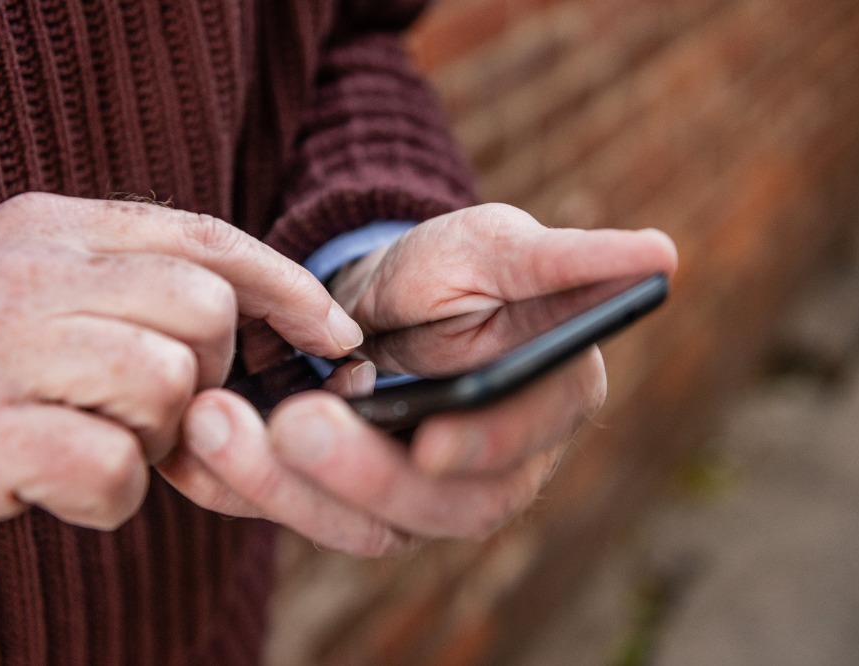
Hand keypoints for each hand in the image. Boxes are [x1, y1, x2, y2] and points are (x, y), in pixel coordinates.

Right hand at [0, 192, 361, 579]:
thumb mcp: (47, 309)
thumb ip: (139, 300)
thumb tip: (275, 325)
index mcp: (50, 227)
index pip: (205, 237)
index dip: (286, 288)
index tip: (335, 336)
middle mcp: (21, 268)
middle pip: (201, 310)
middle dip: (204, 379)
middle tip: (148, 415)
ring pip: (166, 384)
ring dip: (148, 441)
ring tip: (86, 444)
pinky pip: (111, 466)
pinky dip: (105, 497)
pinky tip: (53, 487)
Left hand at [160, 203, 676, 554]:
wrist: (380, 297)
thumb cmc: (455, 269)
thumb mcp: (502, 246)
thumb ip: (568, 259)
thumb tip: (662, 252)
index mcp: (543, 409)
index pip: (523, 445)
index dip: (483, 448)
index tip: (431, 435)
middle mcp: (486, 472)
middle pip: (436, 506)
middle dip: (361, 473)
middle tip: (295, 423)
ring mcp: (412, 497)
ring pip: (359, 525)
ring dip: (284, 487)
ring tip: (217, 424)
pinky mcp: (344, 502)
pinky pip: (297, 513)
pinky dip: (242, 488)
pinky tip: (197, 449)